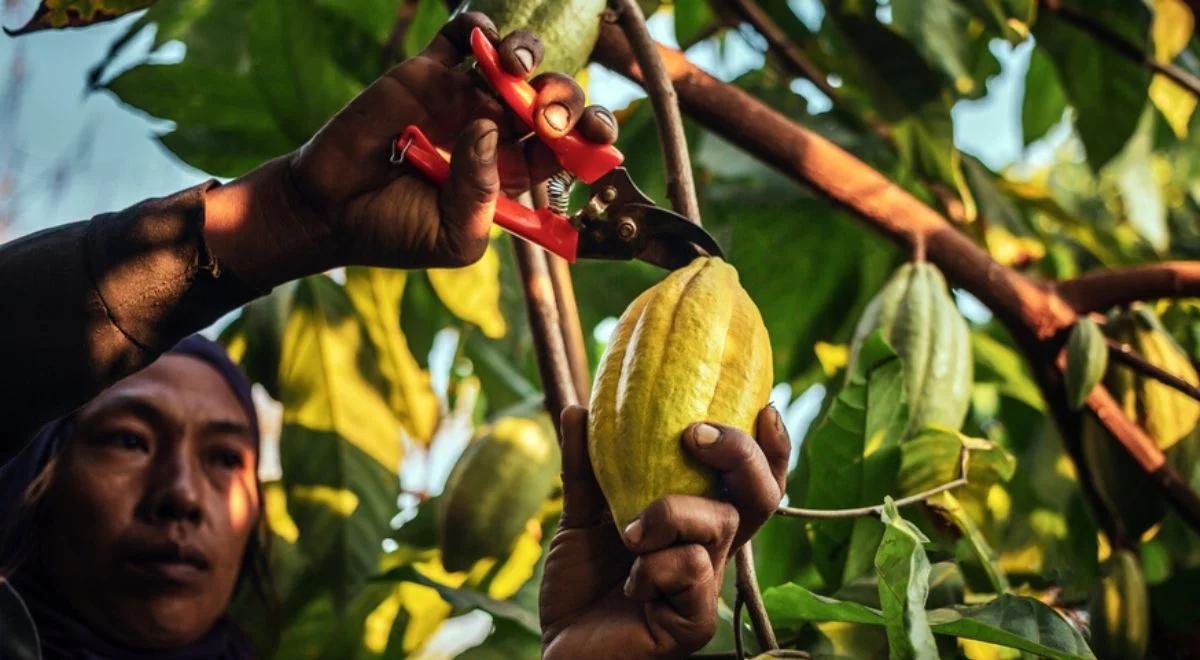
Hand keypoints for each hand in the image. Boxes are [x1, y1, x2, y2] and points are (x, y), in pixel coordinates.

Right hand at [204, 12, 618, 287]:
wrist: (330, 211)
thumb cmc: (396, 233)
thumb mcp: (453, 239)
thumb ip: (480, 196)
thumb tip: (488, 130)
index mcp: (512, 174)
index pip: (567, 148)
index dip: (589, 137)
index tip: (595, 137)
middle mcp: (495, 133)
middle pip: (551, 102)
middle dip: (565, 99)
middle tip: (546, 114)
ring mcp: (462, 99)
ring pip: (516, 62)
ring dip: (527, 55)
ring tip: (510, 69)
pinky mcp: (425, 74)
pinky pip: (462, 37)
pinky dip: (478, 28)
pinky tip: (481, 39)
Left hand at [540, 405, 789, 659]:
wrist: (561, 649)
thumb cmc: (580, 587)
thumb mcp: (580, 517)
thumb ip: (584, 468)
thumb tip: (576, 408)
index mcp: (695, 522)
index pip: (748, 481)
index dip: (768, 447)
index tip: (765, 407)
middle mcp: (711, 550)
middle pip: (760, 495)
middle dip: (740, 454)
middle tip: (694, 435)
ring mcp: (708, 586)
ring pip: (722, 524)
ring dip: (671, 514)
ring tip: (629, 532)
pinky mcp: (696, 621)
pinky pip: (694, 570)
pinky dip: (655, 566)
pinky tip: (631, 585)